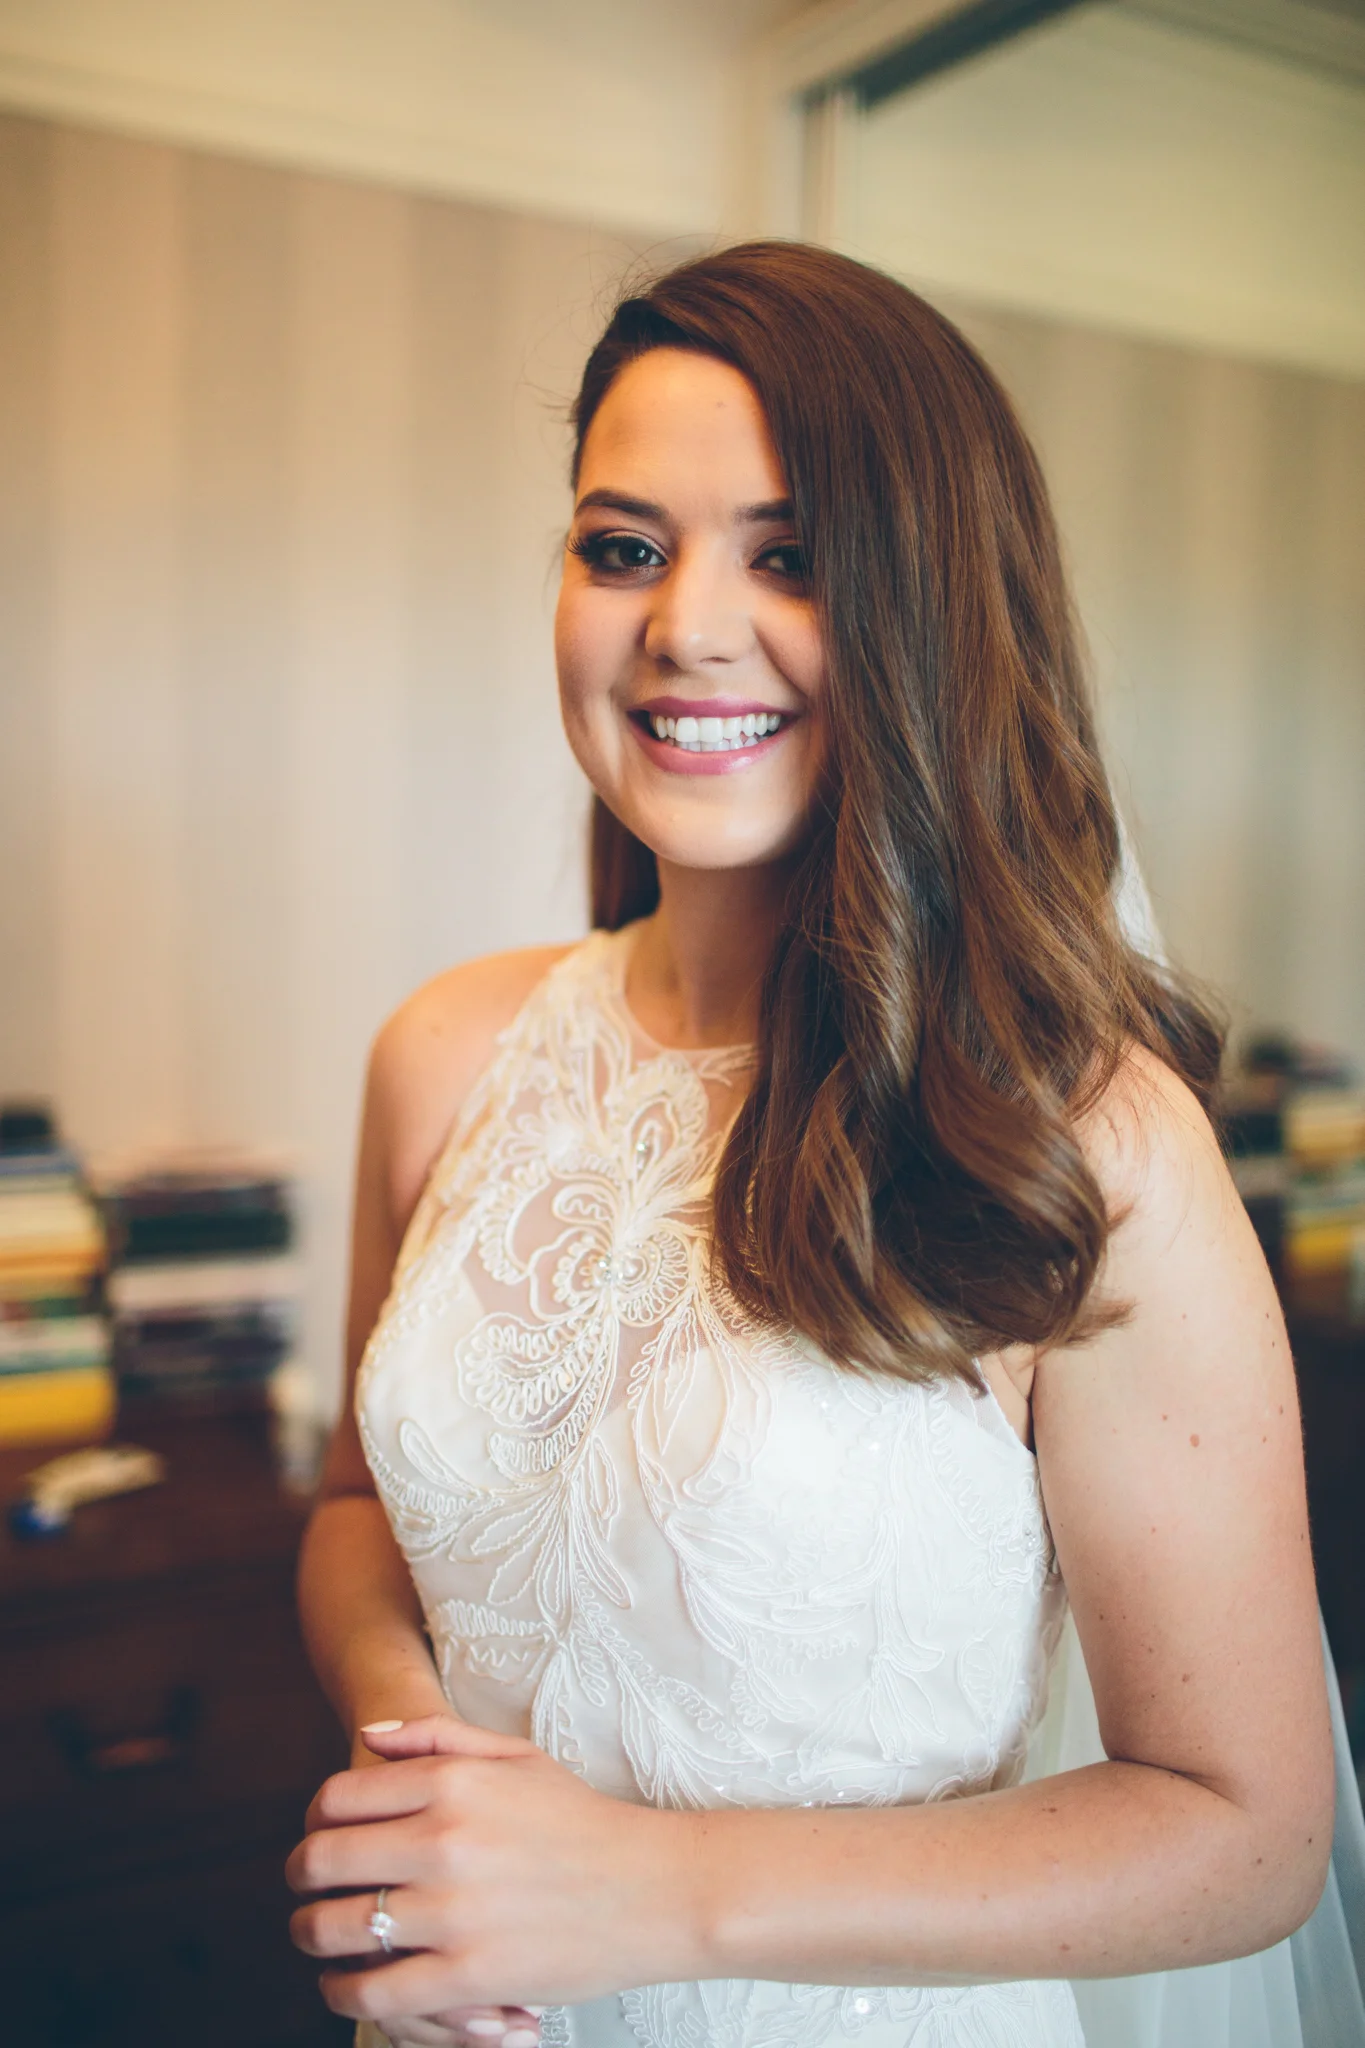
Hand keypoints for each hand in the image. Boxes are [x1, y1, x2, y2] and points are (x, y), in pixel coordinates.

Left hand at [286, 1715, 698, 2028]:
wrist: (656, 1888)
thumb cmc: (584, 1821)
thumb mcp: (517, 1757)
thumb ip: (437, 1738)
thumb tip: (368, 1737)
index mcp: (454, 1783)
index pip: (337, 1798)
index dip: (314, 1820)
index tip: (319, 1837)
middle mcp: (445, 1840)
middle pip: (321, 1860)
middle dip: (300, 1877)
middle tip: (306, 1891)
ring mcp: (454, 1911)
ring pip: (334, 1928)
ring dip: (311, 1936)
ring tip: (318, 1938)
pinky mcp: (469, 1975)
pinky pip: (374, 1990)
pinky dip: (345, 1992)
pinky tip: (348, 1985)